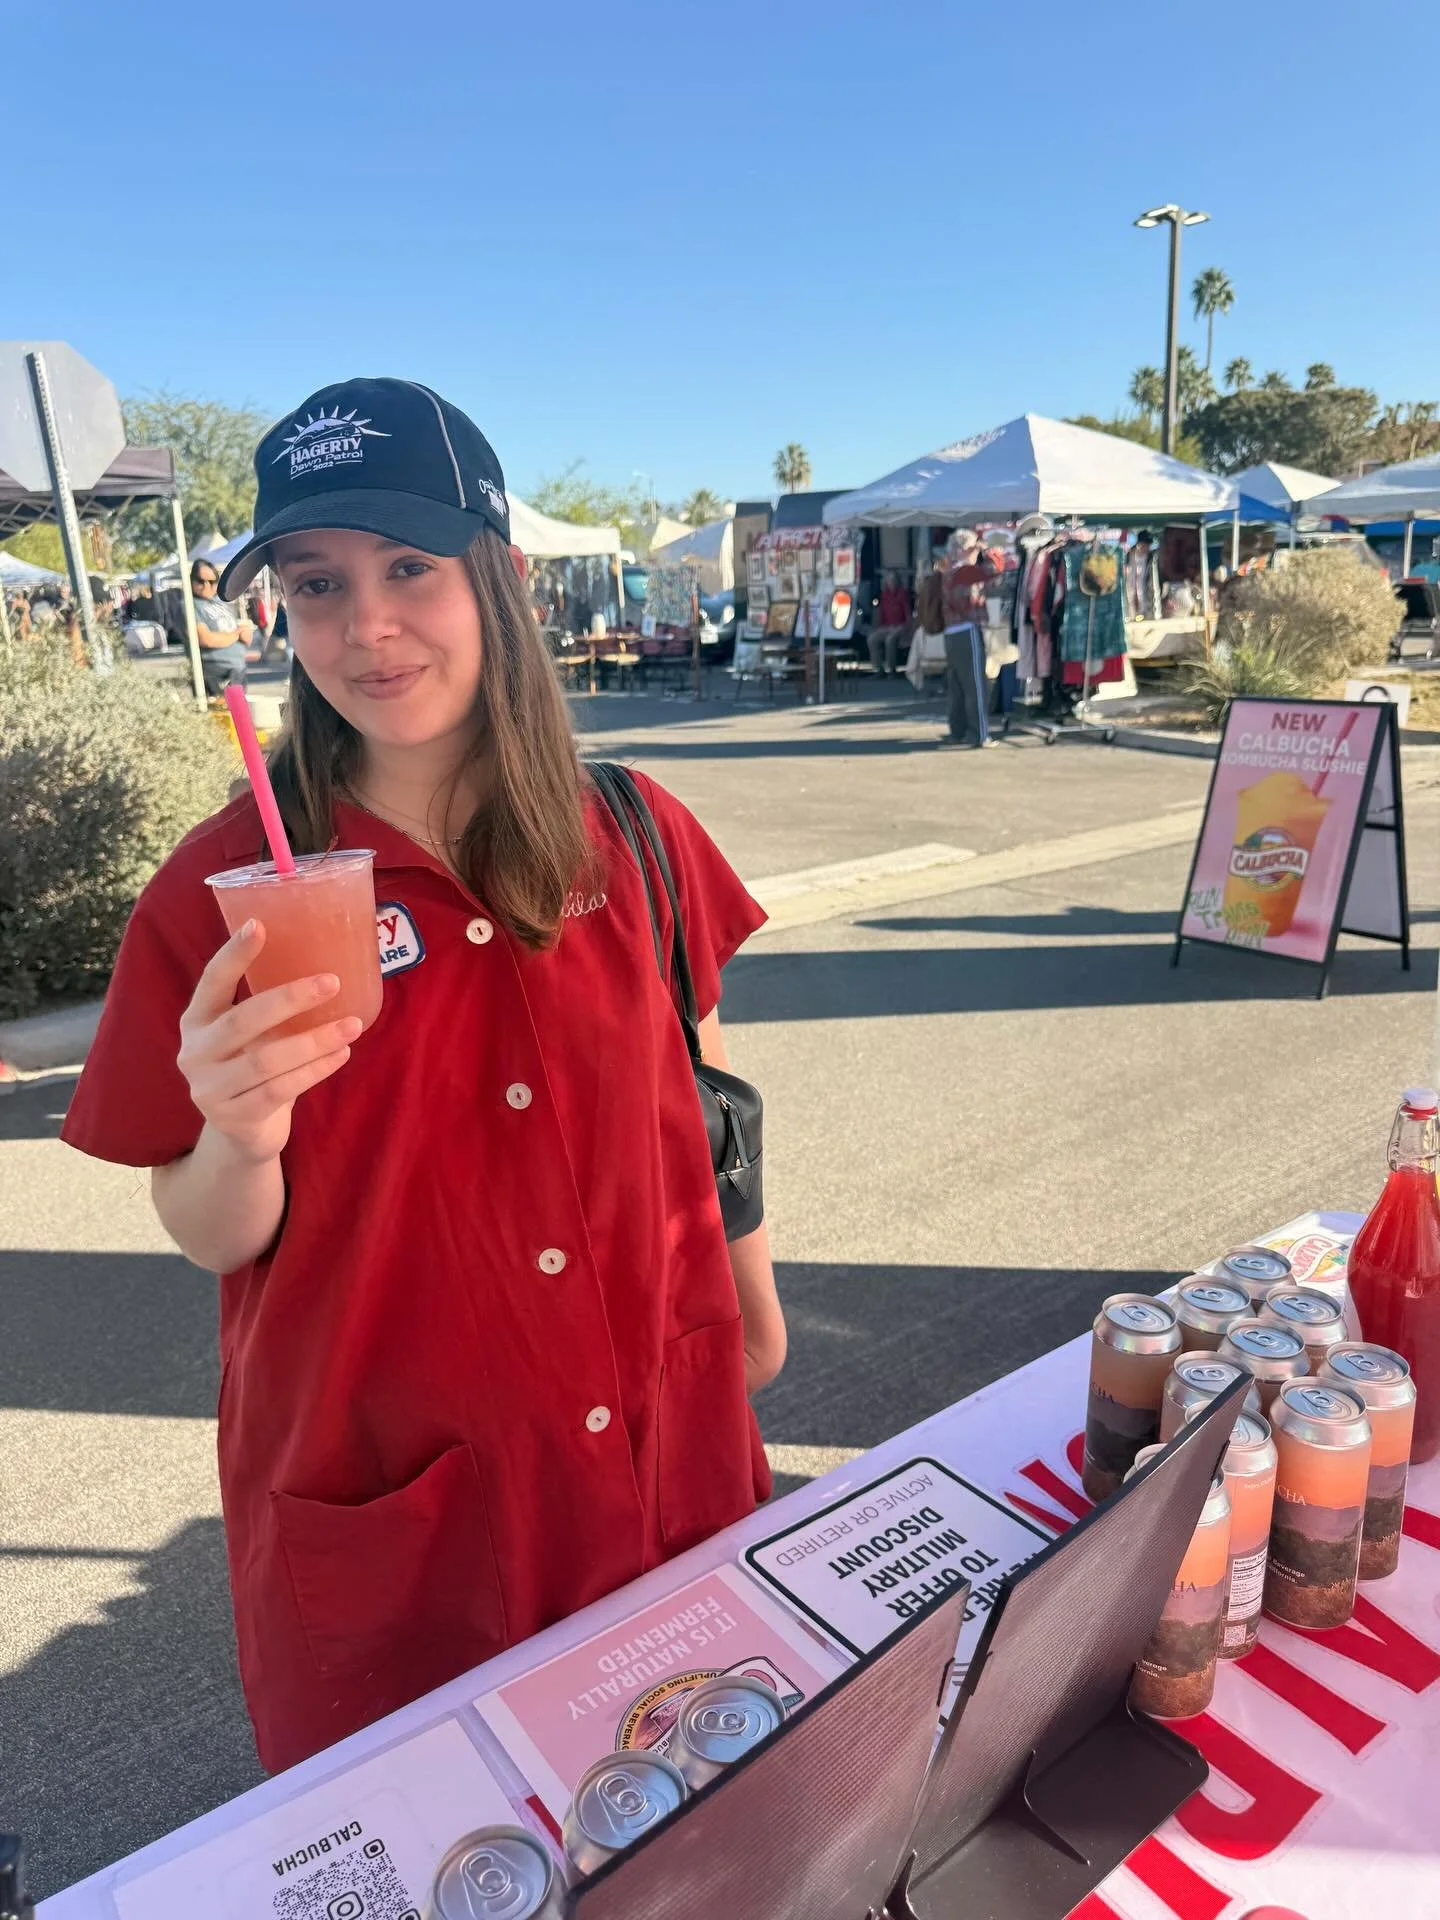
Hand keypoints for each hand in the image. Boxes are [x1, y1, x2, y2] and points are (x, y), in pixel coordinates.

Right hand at [176, 920, 360, 1165]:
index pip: (211, 981)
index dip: (233, 954)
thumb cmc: (253, 1067)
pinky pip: (281, 1090)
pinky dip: (316, 1070)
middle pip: (242, 1020)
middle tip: (332, 982)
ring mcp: (210, 1089)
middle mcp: (195, 1052)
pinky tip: (341, 1054)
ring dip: (314, 1040)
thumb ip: (269, 1007)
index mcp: (197, 1020)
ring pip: (266, 1060)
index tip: (259, 925)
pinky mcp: (235, 1118)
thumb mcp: (250, 1034)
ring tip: (352, 1025)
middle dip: (289, 999)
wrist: (242, 1133)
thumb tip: (325, 963)